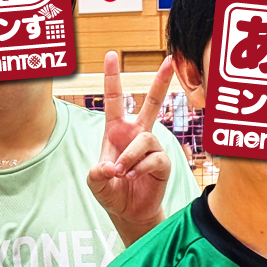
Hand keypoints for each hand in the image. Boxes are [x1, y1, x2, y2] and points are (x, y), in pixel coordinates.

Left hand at [86, 51, 175, 246]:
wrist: (128, 212)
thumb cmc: (111, 190)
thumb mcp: (95, 182)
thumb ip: (96, 174)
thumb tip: (108, 167)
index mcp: (116, 130)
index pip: (115, 99)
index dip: (112, 77)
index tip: (111, 55)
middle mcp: (136, 133)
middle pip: (152, 103)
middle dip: (161, 81)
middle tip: (171, 60)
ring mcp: (152, 147)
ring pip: (145, 139)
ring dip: (129, 157)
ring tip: (120, 172)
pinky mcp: (163, 162)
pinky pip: (154, 158)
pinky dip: (139, 168)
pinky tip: (133, 177)